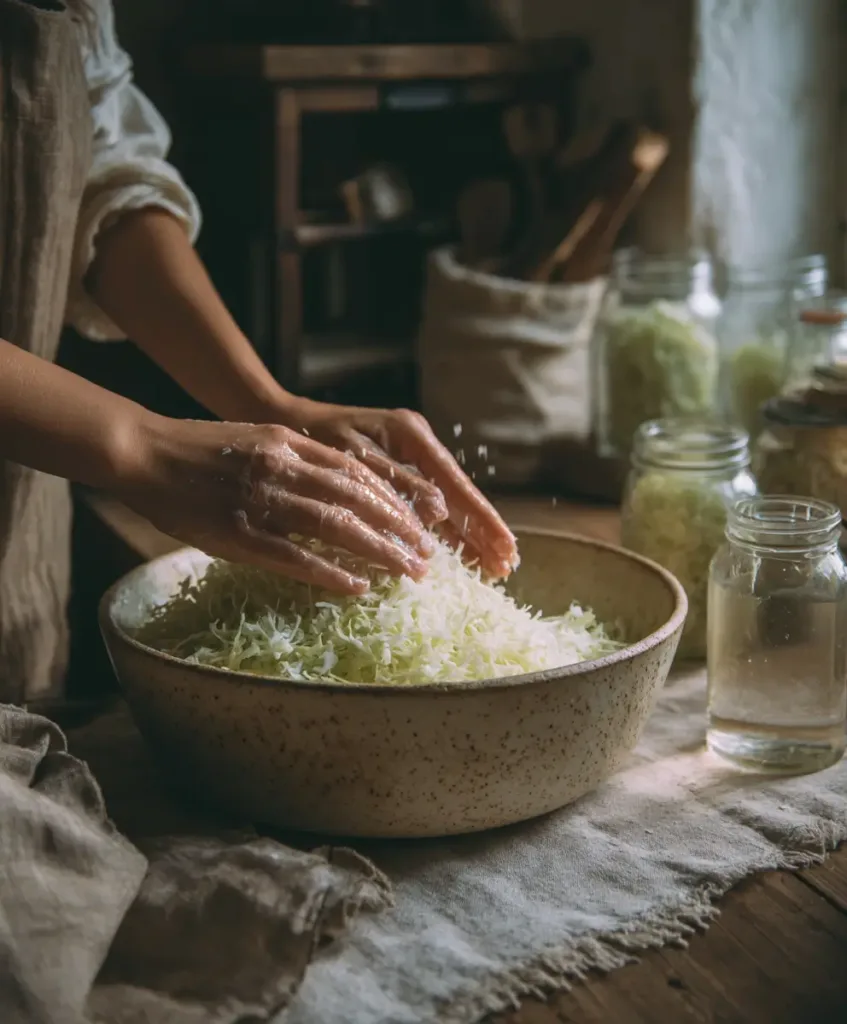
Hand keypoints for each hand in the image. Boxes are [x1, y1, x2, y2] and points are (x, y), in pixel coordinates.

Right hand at [119, 417, 435, 594]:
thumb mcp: (257, 439)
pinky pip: (295, 557)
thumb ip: (297, 459)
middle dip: (400, 528)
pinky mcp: (238, 534)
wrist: (144, 452)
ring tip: (409, 571)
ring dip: (379, 551)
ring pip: (336, 526)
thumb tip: (341, 492)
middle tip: (427, 554)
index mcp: (290, 442)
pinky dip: (331, 573)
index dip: (394, 498)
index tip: (420, 520)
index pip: (357, 471)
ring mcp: (261, 501)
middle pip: (358, 499)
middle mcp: (283, 467)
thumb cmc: (199, 449)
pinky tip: (358, 588)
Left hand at [282, 401, 517, 577]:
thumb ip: (395, 482)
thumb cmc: (313, 435)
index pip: (457, 485)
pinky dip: (446, 529)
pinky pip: (429, 504)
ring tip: (494, 565)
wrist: (284, 418)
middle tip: (508, 565)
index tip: (504, 548)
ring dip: (470, 534)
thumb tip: (439, 513)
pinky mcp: (398, 471)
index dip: (481, 521)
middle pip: (460, 496)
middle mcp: (418, 446)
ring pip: (447, 503)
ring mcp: (410, 459)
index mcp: (412, 436)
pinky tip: (461, 550)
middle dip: (484, 532)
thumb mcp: (353, 455)